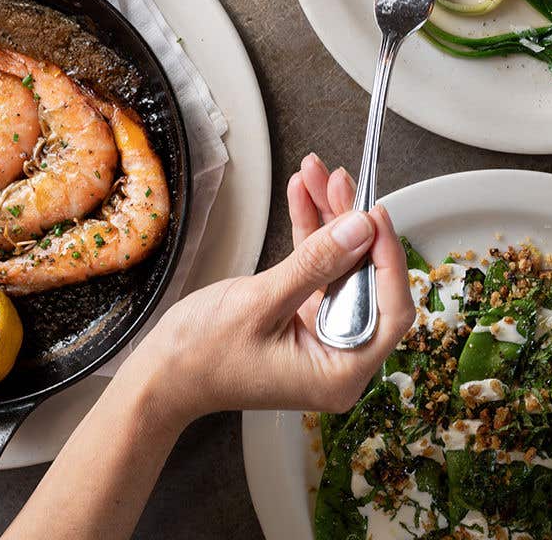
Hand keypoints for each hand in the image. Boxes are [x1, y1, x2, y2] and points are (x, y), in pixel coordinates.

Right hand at [126, 153, 413, 426]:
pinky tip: (303, 196)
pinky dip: (309, 234)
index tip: (375, 215)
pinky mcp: (301, 317)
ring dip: (328, 219)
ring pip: (341, 267)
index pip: (391, 311)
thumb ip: (316, 264)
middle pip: (365, 280)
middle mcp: (338, 356)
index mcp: (340, 372)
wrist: (160, 376)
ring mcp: (319, 334)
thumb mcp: (261, 303)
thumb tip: (359, 229)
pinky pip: (317, 269)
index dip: (388, 259)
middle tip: (338, 182)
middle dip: (351, 225)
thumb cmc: (201, 358)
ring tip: (316, 176)